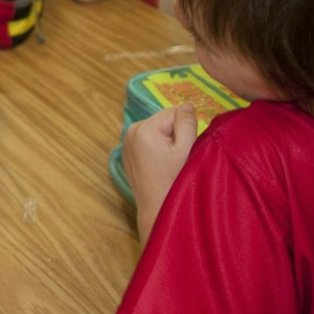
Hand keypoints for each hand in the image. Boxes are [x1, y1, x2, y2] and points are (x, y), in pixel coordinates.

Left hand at [123, 103, 197, 231]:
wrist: (157, 209)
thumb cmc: (174, 180)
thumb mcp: (186, 149)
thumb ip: (187, 122)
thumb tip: (186, 104)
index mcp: (143, 128)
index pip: (173, 112)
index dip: (185, 128)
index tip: (183, 148)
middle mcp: (130, 131)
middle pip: (164, 120)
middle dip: (174, 133)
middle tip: (176, 157)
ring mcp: (126, 141)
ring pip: (157, 129)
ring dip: (166, 140)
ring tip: (168, 162)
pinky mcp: (128, 151)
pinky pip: (148, 140)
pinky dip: (157, 147)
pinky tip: (159, 165)